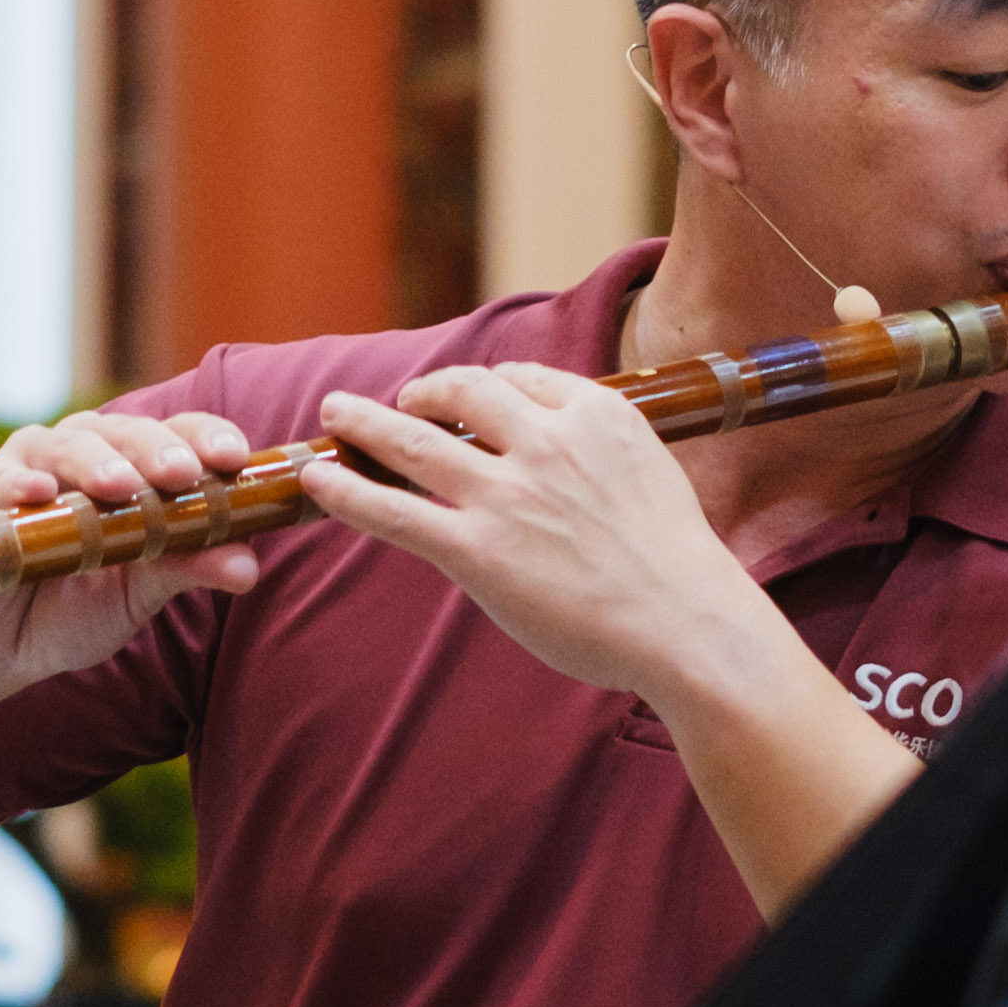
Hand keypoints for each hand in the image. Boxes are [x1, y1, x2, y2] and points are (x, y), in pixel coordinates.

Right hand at [0, 403, 277, 685]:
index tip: (235, 459)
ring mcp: (30, 466)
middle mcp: (86, 453)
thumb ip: (189, 567)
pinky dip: (19, 484)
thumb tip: (248, 566)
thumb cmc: (76, 605)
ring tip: (120, 485)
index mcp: (135, 466)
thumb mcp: (141, 593)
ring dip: (95, 463)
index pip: (179, 434)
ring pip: (66, 447)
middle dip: (157, 450)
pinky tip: (40, 495)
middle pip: (127, 433)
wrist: (1, 647)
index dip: (207, 438)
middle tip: (182, 473)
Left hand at [302, 365, 774, 708]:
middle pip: (462, 392)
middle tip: (397, 401)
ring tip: (336, 414)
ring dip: (366, 422)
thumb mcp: (653, 474)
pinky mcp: (478, 551)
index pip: (522, 379)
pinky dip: (347, 489)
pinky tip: (318, 479)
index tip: (467, 398)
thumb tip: (571, 453)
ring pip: (414, 441)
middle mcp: (546, 440)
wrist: (689, 627)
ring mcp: (508, 494)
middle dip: (423, 393)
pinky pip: (394, 510)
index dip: (485, 388)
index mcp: (597, 414)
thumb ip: (602, 454)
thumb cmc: (679, 568)